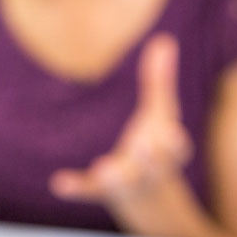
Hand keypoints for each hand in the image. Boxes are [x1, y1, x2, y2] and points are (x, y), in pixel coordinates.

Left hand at [50, 33, 191, 204]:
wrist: (147, 196)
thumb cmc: (155, 144)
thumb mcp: (159, 114)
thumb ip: (160, 80)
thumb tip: (164, 40)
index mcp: (167, 150)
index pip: (176, 148)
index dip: (174, 143)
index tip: (171, 134)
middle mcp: (150, 169)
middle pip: (155, 167)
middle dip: (151, 159)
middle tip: (142, 147)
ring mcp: (127, 182)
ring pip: (123, 183)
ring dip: (114, 177)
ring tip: (103, 167)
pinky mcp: (101, 191)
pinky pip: (88, 190)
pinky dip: (75, 188)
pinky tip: (59, 183)